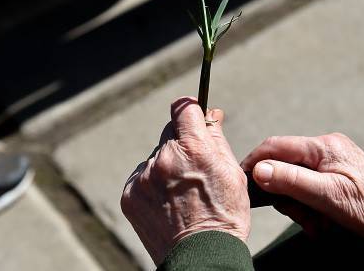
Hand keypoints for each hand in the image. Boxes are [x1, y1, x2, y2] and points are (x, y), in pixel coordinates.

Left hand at [120, 97, 249, 264]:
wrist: (202, 258)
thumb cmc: (225, 216)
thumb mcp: (232, 173)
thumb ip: (217, 139)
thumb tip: (210, 114)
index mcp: (194, 149)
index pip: (183, 108)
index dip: (190, 110)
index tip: (193, 116)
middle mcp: (165, 159)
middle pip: (170, 133)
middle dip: (183, 143)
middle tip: (195, 168)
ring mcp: (144, 178)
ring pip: (157, 157)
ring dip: (167, 166)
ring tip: (183, 194)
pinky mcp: (130, 195)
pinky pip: (143, 177)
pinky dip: (154, 184)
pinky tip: (169, 203)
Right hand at [241, 133, 363, 237]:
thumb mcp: (328, 195)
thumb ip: (291, 180)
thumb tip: (260, 170)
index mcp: (323, 146)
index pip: (275, 146)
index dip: (255, 163)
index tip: (245, 182)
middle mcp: (326, 148)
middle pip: (285, 167)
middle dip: (287, 195)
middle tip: (300, 215)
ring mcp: (332, 161)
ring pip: (297, 181)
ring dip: (301, 206)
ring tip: (317, 223)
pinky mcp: (338, 174)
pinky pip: (312, 187)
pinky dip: (312, 206)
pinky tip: (323, 221)